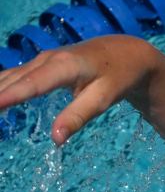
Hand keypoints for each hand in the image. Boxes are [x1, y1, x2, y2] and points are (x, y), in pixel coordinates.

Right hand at [0, 35, 156, 144]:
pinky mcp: (41, 63)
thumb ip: (78, 116)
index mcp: (63, 65)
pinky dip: (1, 86)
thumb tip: (56, 139)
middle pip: (14, 80)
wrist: (126, 52)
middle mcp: (47, 59)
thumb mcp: (103, 99)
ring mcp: (42, 59)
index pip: (31, 84)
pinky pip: (15, 75)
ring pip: (11, 76)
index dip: (9, 95)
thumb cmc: (117, 77)